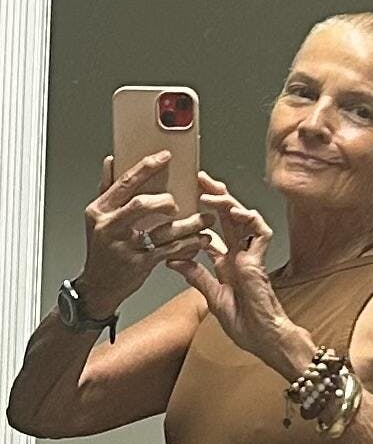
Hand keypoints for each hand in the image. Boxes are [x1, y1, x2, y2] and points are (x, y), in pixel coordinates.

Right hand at [79, 151, 211, 317]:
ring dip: (187, 225)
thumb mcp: (97, 219)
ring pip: (161, 230)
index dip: (147, 167)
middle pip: (141, 205)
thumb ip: (106, 190)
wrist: (98, 287)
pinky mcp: (140, 264)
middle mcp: (110, 227)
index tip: (165, 157)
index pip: (125, 183)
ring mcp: (125, 247)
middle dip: (164, 201)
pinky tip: (198, 241)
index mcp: (100, 210)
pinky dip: (187, 245)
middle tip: (177, 203)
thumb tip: (112, 161)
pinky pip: (169, 251)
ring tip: (204, 220)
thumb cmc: (101, 251)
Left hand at [165, 171, 297, 369]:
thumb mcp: (212, 298)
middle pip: (227, 219)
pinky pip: (259, 231)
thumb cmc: (246, 325)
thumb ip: (197, 277)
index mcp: (227, 265)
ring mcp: (251, 256)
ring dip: (227, 203)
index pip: (213, 234)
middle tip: (199, 178)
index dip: (200, 219)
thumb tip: (173, 260)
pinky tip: (234, 211)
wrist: (264, 339)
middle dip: (215, 197)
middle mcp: (239, 256)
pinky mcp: (261, 260)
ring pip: (242, 219)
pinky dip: (249, 219)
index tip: (184, 204)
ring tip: (210, 191)